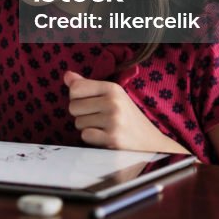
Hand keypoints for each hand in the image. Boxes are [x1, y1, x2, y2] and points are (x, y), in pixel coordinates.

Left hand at [64, 71, 187, 153]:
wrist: (151, 142)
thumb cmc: (127, 117)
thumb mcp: (111, 96)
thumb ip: (87, 85)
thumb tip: (66, 76)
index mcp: (112, 88)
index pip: (75, 88)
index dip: (77, 98)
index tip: (90, 103)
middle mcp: (113, 102)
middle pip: (73, 107)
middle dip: (82, 115)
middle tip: (100, 118)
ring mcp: (113, 120)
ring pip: (78, 123)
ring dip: (88, 128)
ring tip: (105, 128)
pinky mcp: (113, 138)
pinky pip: (85, 136)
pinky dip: (92, 139)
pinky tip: (106, 138)